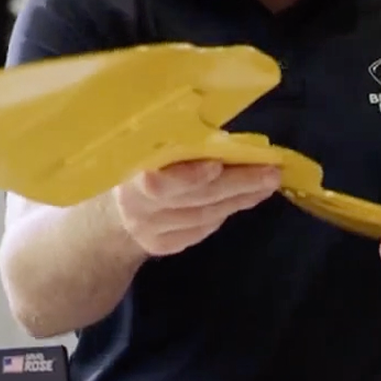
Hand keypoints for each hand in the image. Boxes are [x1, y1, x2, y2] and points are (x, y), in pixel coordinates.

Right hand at [111, 159, 280, 256]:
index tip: (217, 165)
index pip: (159, 183)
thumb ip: (169, 146)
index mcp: (129, 178)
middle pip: (195, 199)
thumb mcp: (138, 151)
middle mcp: (139, 209)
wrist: (109, 215)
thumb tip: (217, 134)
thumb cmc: (129, 168)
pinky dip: (226, 211)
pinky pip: (203, 228)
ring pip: (205, 216)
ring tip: (267, 183)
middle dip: (237, 185)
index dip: (189, 176)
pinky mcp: (165, 246)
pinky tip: (246, 198)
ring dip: (240, 198)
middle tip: (271, 173)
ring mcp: (153, 232)